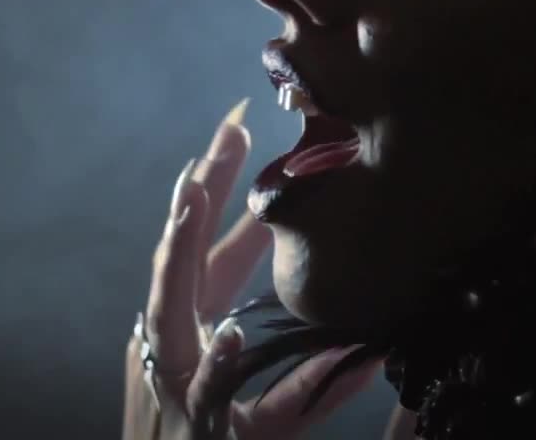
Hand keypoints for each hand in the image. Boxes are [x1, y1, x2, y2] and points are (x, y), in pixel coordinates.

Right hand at [123, 100, 382, 439]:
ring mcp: (173, 379)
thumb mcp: (267, 410)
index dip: (218, 190)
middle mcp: (175, 343)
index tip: (239, 127)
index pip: (206, 248)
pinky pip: (206, 390)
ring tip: (192, 199)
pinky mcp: (192, 424)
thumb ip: (306, 379)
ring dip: (179, 251)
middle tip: (227, 126)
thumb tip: (366, 349)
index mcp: (194, 330)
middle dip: (198, 192)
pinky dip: (219, 362)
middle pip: (181, 254)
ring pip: (169, 306)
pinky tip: (233, 333)